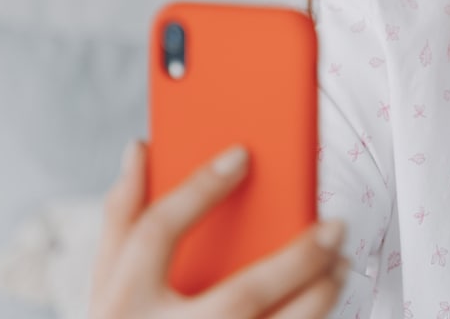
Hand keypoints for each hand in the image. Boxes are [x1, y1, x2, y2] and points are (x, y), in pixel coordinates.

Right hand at [89, 140, 348, 318]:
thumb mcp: (109, 279)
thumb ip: (125, 216)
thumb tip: (141, 148)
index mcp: (123, 301)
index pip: (157, 233)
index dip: (200, 189)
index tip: (241, 156)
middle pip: (241, 297)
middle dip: (297, 260)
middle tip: (334, 226)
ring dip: (318, 298)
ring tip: (340, 264)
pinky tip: (325, 299)